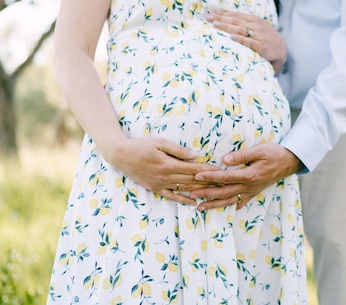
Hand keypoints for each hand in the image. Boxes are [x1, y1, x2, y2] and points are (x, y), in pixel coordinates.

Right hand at [102, 136, 220, 205]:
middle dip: (209, 182)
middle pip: (192, 181)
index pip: (194, 169)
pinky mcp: (156, 189)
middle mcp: (166, 177)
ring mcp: (161, 185)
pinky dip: (184, 199)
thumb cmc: (141, 146)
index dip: (208, 171)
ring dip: (200, 191)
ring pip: (185, 190)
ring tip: (214, 193)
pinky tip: (194, 202)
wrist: (121, 156)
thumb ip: (178, 150)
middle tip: (223, 184)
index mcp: (169, 164)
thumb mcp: (160, 142)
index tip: (221, 172)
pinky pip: (172, 196)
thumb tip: (195, 156)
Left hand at [190, 143, 300, 209]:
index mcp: (250, 175)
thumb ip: (241, 155)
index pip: (225, 177)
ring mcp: (251, 192)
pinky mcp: (253, 193)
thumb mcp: (259, 150)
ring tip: (200, 207)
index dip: (210, 177)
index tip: (197, 176)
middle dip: (206, 194)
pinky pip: (239, 202)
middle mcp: (249, 186)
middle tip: (191, 194)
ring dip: (214, 204)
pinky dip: (228, 206)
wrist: (289, 162)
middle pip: (224, 192)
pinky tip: (219, 207)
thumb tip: (223, 159)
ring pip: (229, 201)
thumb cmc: (274, 153)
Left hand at [207, 11, 286, 73]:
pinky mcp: (262, 46)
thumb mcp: (257, 27)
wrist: (282, 49)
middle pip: (235, 20)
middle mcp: (256, 25)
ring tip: (214, 25)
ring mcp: (259, 35)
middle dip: (220, 19)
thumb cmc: (266, 38)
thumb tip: (227, 21)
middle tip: (207, 18)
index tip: (211, 13)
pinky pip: (249, 42)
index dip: (223, 14)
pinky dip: (240, 39)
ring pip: (240, 29)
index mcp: (254, 19)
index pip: (236, 15)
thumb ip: (245, 24)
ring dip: (226, 26)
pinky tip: (231, 37)